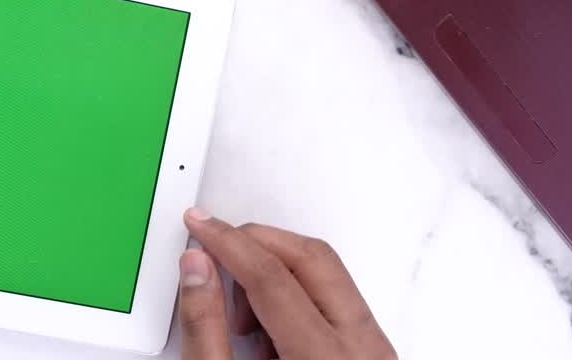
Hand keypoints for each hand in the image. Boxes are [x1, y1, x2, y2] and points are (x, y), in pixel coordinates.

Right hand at [177, 209, 396, 359]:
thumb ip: (206, 329)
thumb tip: (196, 267)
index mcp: (326, 359)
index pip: (273, 277)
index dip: (227, 243)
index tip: (198, 224)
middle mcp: (363, 349)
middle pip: (310, 258)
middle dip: (254, 244)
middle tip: (212, 248)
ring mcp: (374, 348)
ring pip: (326, 270)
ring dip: (274, 272)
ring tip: (239, 317)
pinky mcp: (371, 348)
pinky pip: (334, 295)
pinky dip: (294, 294)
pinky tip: (266, 328)